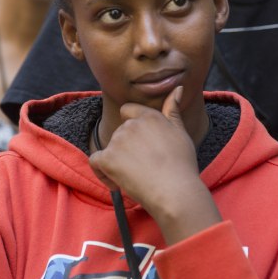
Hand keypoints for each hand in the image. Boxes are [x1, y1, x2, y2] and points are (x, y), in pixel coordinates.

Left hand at [89, 87, 220, 243]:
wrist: (175, 191)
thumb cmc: (182, 164)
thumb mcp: (180, 132)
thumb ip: (173, 110)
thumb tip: (178, 87)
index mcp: (149, 116)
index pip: (128, 111)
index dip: (132, 128)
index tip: (143, 146)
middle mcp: (131, 125)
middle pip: (119, 134)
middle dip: (127, 149)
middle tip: (145, 167)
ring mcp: (118, 141)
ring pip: (109, 149)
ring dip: (118, 163)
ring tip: (138, 177)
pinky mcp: (108, 158)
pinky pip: (96, 162)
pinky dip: (103, 173)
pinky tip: (118, 183)